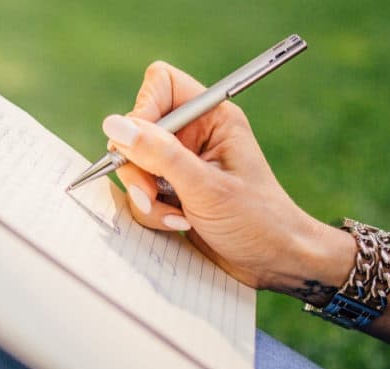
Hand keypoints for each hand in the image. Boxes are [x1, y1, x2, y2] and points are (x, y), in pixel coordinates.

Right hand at [103, 62, 353, 295]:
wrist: (275, 262)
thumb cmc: (257, 221)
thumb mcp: (205, 186)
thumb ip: (159, 154)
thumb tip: (115, 126)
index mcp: (212, 118)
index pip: (161, 85)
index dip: (143, 110)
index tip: (140, 145)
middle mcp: (194, 136)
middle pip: (137, 130)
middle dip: (139, 167)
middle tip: (153, 193)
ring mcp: (181, 165)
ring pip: (134, 166)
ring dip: (146, 197)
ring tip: (175, 217)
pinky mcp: (173, 192)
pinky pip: (141, 193)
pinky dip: (152, 212)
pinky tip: (179, 224)